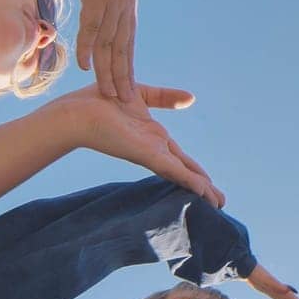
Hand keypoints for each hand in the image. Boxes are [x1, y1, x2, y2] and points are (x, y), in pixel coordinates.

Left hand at [56, 82, 221, 205]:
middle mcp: (155, 151)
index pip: (182, 159)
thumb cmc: (100, 102)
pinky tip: (203, 191)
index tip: (211, 184)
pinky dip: (190, 180)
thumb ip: (166, 97)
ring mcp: (151, 155)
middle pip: (186, 172)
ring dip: (202, 189)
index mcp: (154, 139)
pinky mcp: (147, 155)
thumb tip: (191, 98)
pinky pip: (174, 169)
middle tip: (221, 202)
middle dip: (204, 187)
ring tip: (218, 204)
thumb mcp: (142, 95)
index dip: (197, 171)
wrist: (77, 112)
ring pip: (183, 176)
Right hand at [67, 0, 137, 101]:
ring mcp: (112, 0)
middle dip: (121, 76)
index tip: (128, 90)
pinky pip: (91, 25)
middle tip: (122, 102)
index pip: (129, 43)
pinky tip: (83, 64)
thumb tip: (101, 9)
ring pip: (109, 42)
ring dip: (106, 68)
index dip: (128, 67)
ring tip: (106, 92)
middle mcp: (124, 5)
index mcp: (128, 4)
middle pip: (122, 48)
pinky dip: (86, 45)